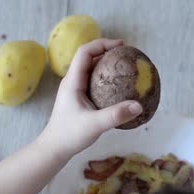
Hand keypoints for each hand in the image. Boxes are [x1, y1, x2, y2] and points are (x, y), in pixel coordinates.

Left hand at [41, 39, 142, 157]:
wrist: (54, 148)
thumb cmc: (70, 135)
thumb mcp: (95, 125)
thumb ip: (116, 115)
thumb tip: (138, 105)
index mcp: (73, 81)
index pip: (85, 52)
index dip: (102, 44)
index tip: (121, 45)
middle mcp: (73, 81)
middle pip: (89, 57)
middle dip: (108, 52)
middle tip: (128, 56)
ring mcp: (76, 89)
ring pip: (92, 69)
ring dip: (108, 65)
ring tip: (126, 68)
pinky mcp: (80, 98)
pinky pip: (94, 81)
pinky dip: (107, 79)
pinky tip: (120, 88)